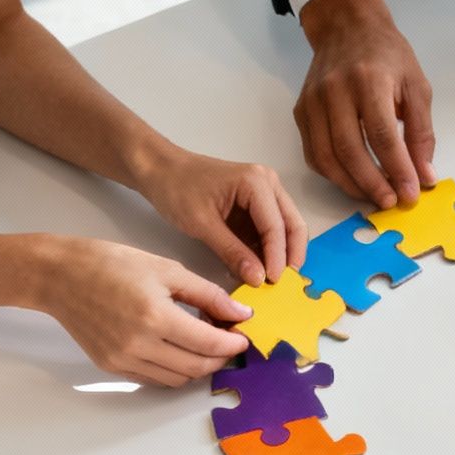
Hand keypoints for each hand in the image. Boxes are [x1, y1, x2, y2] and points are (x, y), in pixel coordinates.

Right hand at [36, 236, 251, 386]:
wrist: (59, 276)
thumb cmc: (110, 264)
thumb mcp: (166, 269)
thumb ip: (207, 294)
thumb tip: (240, 313)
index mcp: (155, 317)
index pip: (208, 343)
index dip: (232, 343)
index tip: (243, 336)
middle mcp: (139, 345)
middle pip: (196, 367)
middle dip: (220, 358)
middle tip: (230, 342)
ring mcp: (122, 360)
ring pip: (176, 379)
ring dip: (198, 367)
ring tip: (205, 344)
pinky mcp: (111, 367)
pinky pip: (153, 379)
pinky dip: (173, 370)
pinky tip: (179, 350)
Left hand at [134, 149, 307, 286]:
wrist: (161, 170)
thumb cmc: (178, 189)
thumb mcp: (202, 224)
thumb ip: (232, 252)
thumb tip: (258, 279)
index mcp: (256, 182)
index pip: (276, 226)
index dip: (277, 257)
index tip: (273, 283)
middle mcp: (268, 183)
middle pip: (292, 224)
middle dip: (290, 255)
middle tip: (284, 284)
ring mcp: (265, 191)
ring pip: (285, 227)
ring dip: (280, 253)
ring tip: (271, 278)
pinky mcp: (257, 202)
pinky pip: (270, 228)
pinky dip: (267, 248)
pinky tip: (258, 266)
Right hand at [295, 0, 436, 209]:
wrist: (347, 26)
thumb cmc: (388, 55)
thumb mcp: (417, 86)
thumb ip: (421, 133)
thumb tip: (424, 176)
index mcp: (369, 80)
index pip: (382, 134)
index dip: (397, 168)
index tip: (411, 193)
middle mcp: (335, 91)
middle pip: (349, 149)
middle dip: (372, 183)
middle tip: (392, 202)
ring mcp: (312, 101)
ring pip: (326, 156)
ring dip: (350, 184)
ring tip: (374, 196)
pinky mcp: (301, 111)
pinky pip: (313, 152)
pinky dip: (332, 173)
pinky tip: (352, 180)